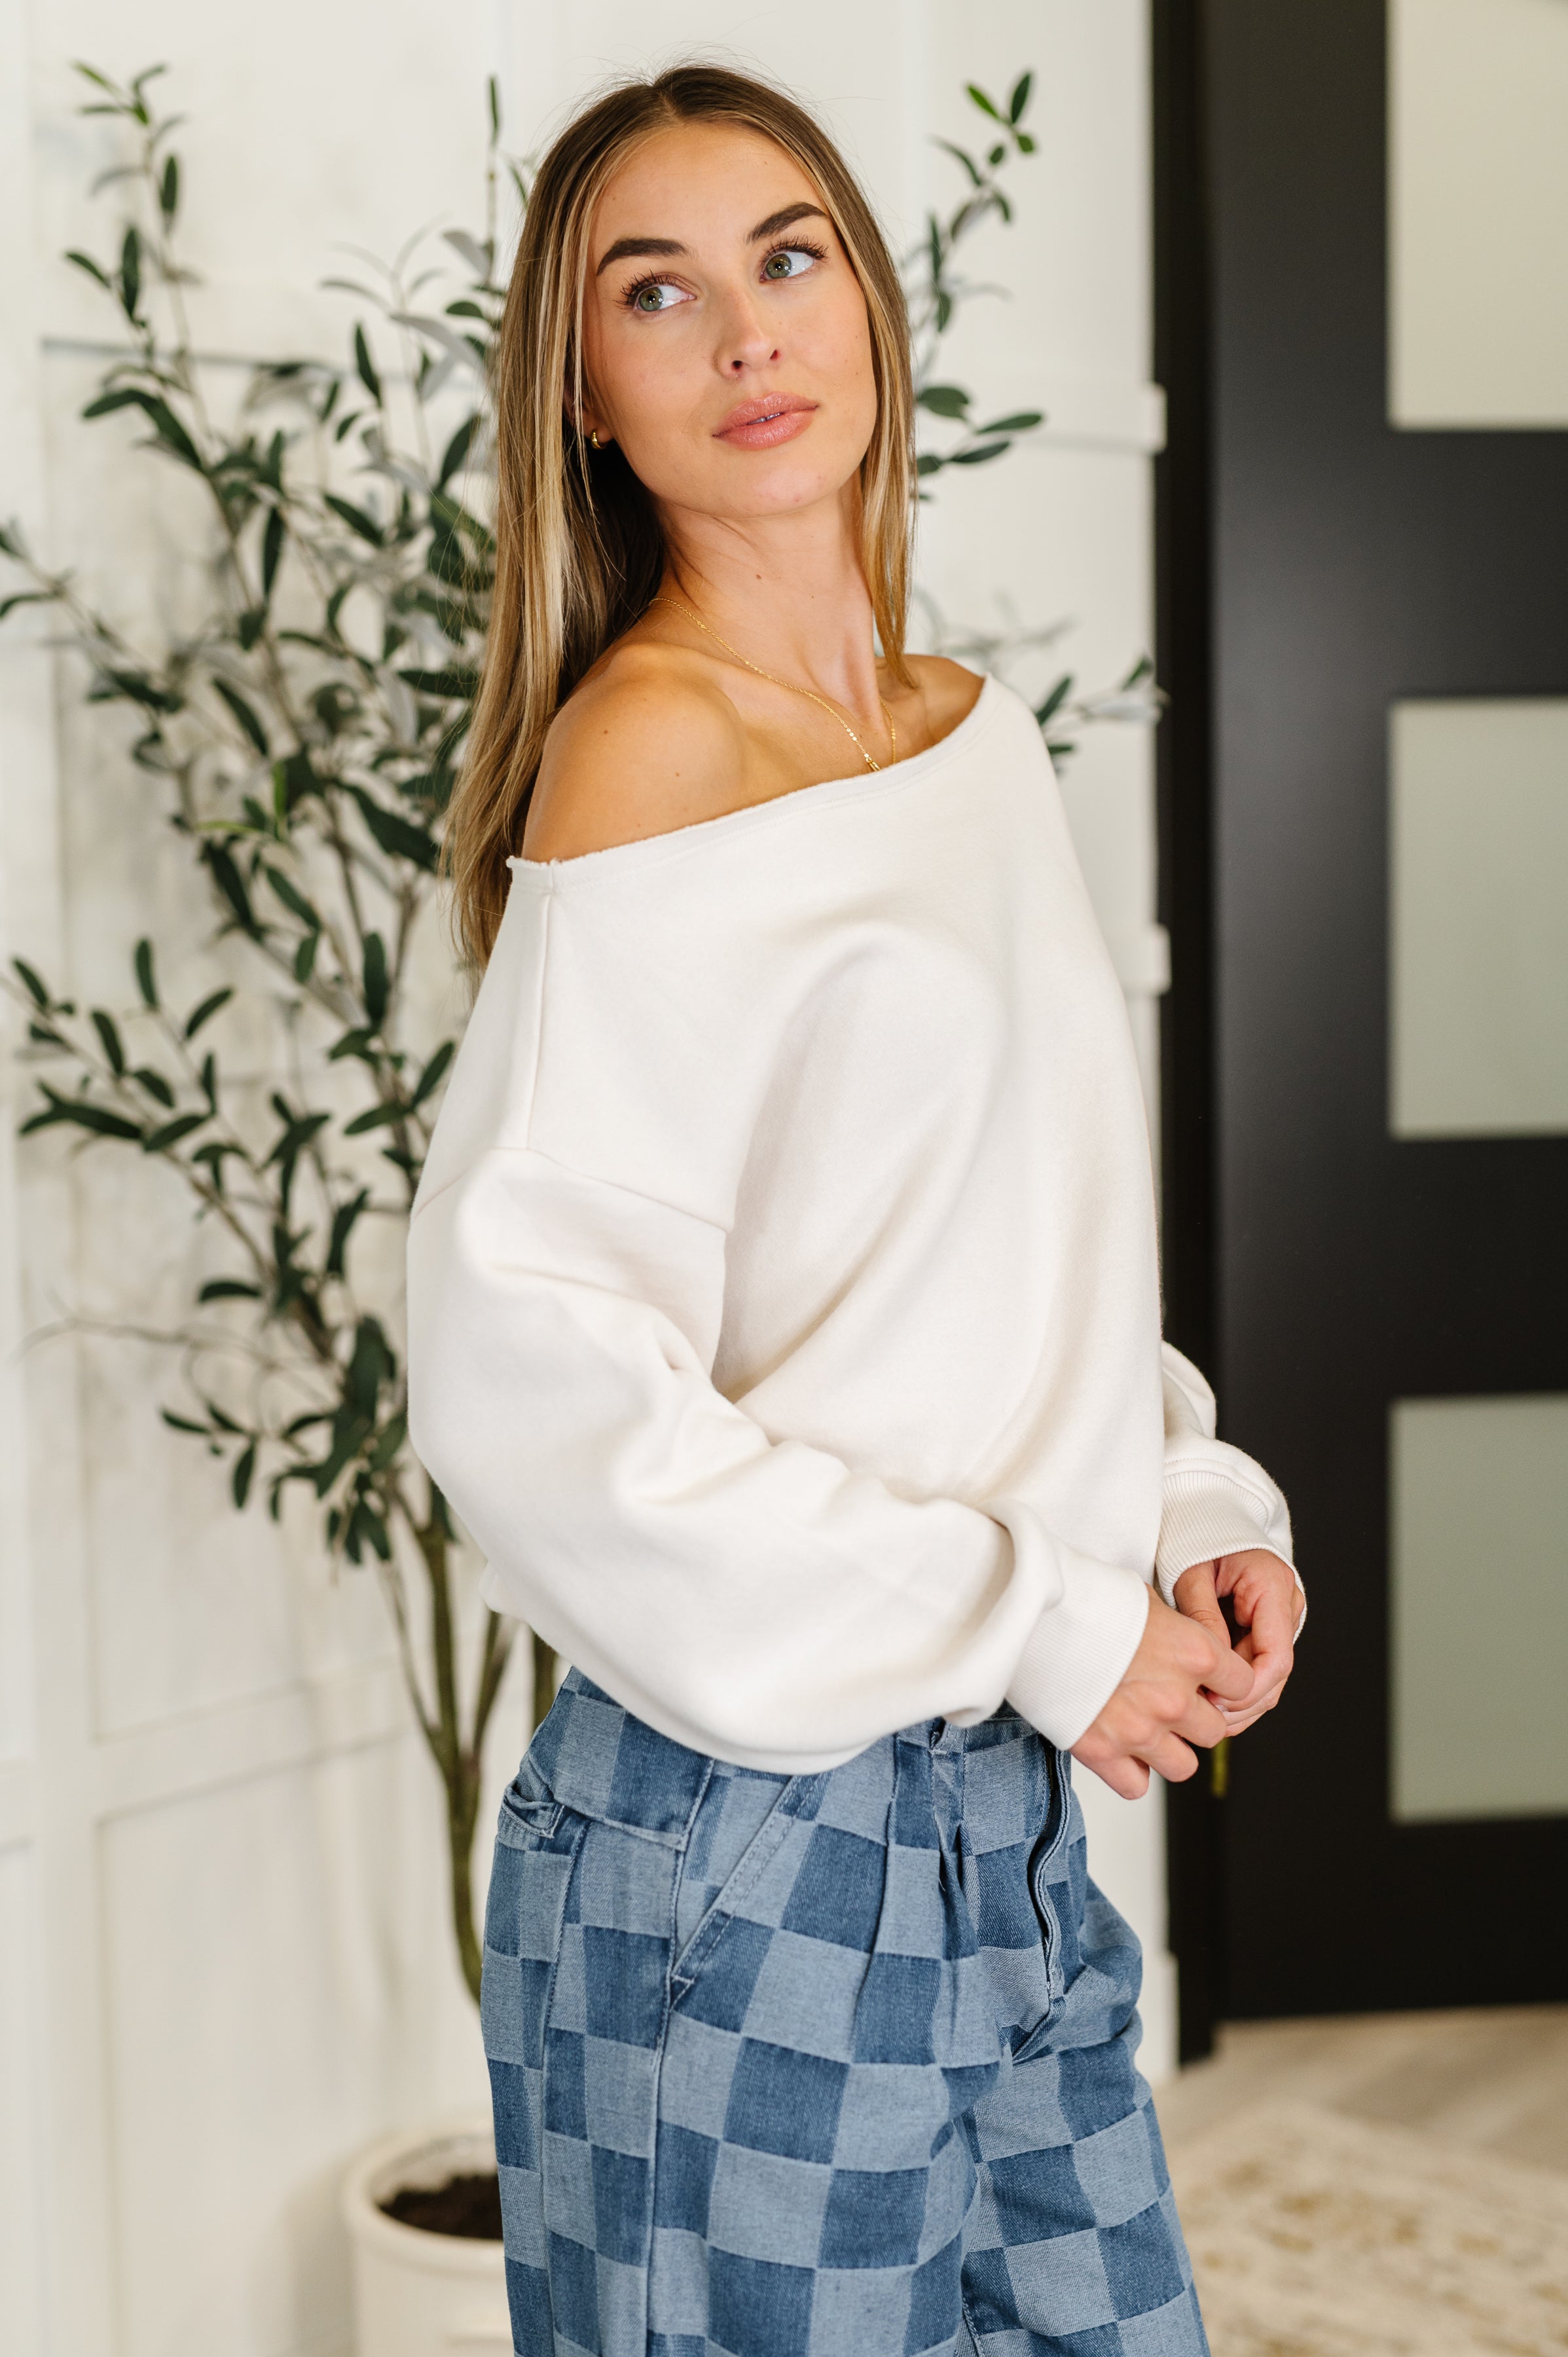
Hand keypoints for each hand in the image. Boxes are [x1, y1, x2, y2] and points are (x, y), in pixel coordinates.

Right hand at [1071, 1589, 1252, 1799]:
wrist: (1029, 1614)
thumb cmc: (1085, 1598)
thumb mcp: (1145, 1599)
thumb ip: (1178, 1629)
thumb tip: (1187, 1642)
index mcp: (1195, 1653)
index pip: (1243, 1686)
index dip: (1225, 1684)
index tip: (1208, 1682)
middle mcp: (1175, 1697)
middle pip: (1214, 1731)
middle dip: (1194, 1719)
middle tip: (1167, 1701)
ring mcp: (1140, 1730)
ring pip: (1184, 1765)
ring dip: (1167, 1749)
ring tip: (1143, 1726)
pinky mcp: (1102, 1753)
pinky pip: (1137, 1786)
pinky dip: (1130, 1772)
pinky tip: (1118, 1746)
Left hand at [1172, 1550, 1301, 1734]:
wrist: (1208, 1516)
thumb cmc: (1197, 1538)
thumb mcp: (1191, 1573)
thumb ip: (1202, 1618)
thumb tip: (1211, 1668)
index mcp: (1273, 1586)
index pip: (1277, 1656)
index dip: (1249, 1687)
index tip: (1216, 1700)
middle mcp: (1287, 1606)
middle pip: (1276, 1673)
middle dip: (1243, 1701)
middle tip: (1204, 1715)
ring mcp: (1282, 1620)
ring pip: (1271, 1678)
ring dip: (1241, 1701)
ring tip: (1204, 1714)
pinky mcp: (1268, 1629)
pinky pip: (1261, 1668)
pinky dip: (1239, 1688)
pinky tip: (1212, 1701)